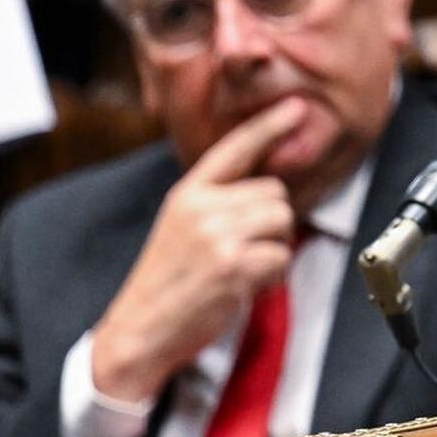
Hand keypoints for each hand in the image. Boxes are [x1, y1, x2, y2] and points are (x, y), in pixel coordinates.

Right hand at [87, 98, 308, 404]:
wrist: (140, 331)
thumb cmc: (169, 281)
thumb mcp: (182, 227)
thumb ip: (218, 202)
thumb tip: (268, 189)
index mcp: (188, 193)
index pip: (235, 149)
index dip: (268, 126)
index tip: (296, 106)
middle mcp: (201, 207)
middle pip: (275, 192)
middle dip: (271, 223)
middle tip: (242, 252)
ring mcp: (217, 234)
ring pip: (282, 221)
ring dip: (274, 249)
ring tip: (241, 269)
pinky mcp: (234, 264)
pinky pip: (281, 256)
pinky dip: (271, 276)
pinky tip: (242, 287)